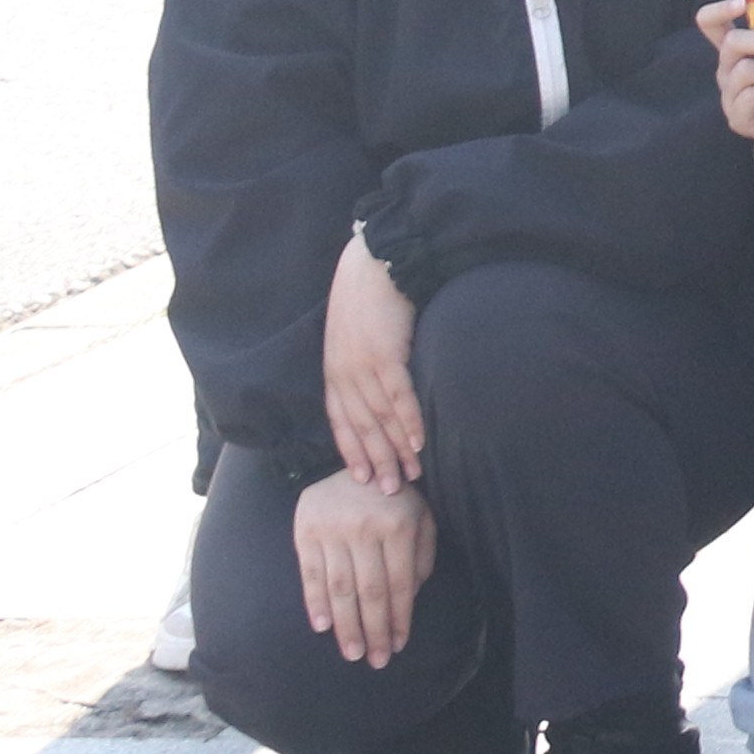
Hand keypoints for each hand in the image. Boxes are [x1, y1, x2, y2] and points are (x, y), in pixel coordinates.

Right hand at [292, 467, 436, 667]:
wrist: (352, 464)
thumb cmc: (394, 499)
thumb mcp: (420, 518)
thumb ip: (420, 557)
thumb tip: (409, 600)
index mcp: (398, 525)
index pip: (400, 583)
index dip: (399, 618)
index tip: (398, 645)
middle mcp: (364, 528)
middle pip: (370, 591)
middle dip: (374, 630)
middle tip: (376, 661)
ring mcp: (332, 530)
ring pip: (340, 588)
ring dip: (346, 625)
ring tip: (352, 653)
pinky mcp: (306, 531)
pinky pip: (311, 574)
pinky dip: (315, 603)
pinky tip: (322, 627)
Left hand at [319, 231, 422, 491]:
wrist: (374, 261)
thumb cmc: (368, 296)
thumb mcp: (354, 334)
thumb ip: (362, 363)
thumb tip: (381, 389)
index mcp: (334, 371)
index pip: (342, 422)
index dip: (353, 452)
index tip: (365, 478)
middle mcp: (343, 374)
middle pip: (361, 428)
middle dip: (376, 462)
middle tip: (390, 492)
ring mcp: (362, 365)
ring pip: (379, 418)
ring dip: (396, 450)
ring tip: (411, 475)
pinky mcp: (385, 353)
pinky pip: (398, 395)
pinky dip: (408, 421)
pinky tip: (419, 442)